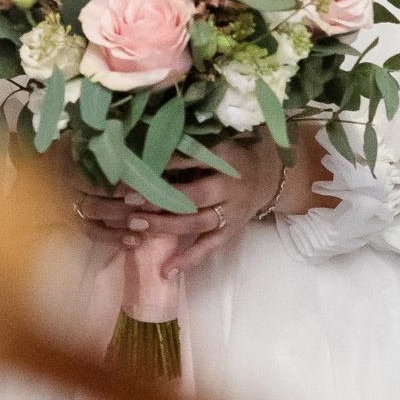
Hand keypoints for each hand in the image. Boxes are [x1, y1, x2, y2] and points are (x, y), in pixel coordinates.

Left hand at [68, 137, 283, 271]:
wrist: (269, 177)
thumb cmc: (233, 153)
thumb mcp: (219, 139)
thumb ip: (193, 138)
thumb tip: (150, 128)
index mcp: (225, 158)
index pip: (192, 159)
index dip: (164, 162)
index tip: (135, 163)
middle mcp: (229, 186)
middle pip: (193, 196)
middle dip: (160, 198)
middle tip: (130, 199)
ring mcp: (231, 212)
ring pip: (196, 223)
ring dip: (165, 225)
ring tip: (136, 224)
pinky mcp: (231, 231)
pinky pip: (209, 247)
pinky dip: (189, 260)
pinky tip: (166, 270)